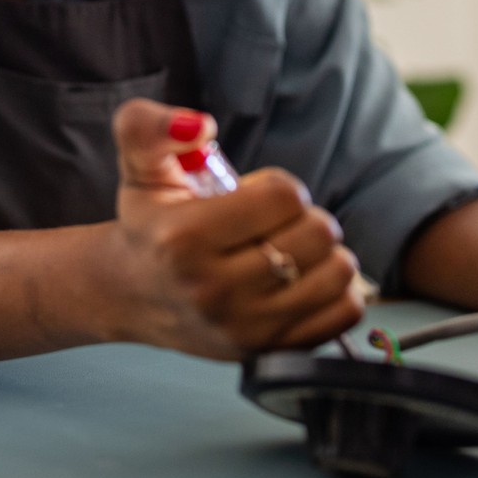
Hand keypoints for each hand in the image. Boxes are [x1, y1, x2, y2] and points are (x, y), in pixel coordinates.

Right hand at [104, 99, 364, 359]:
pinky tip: (308, 281)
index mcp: (183, 239)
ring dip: (326, 253)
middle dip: (304, 218)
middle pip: (316, 234)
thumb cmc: (149, 226)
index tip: (255, 197)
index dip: (279, 187)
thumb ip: (148, 126)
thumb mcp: (140, 168)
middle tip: (275, 225)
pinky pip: (343, 315)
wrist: (133, 295)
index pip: (285, 197)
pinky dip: (339, 292)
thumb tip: (201, 126)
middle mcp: (213, 290)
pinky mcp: (267, 351)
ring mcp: (243, 327)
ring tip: (293, 251)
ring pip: (336, 274)